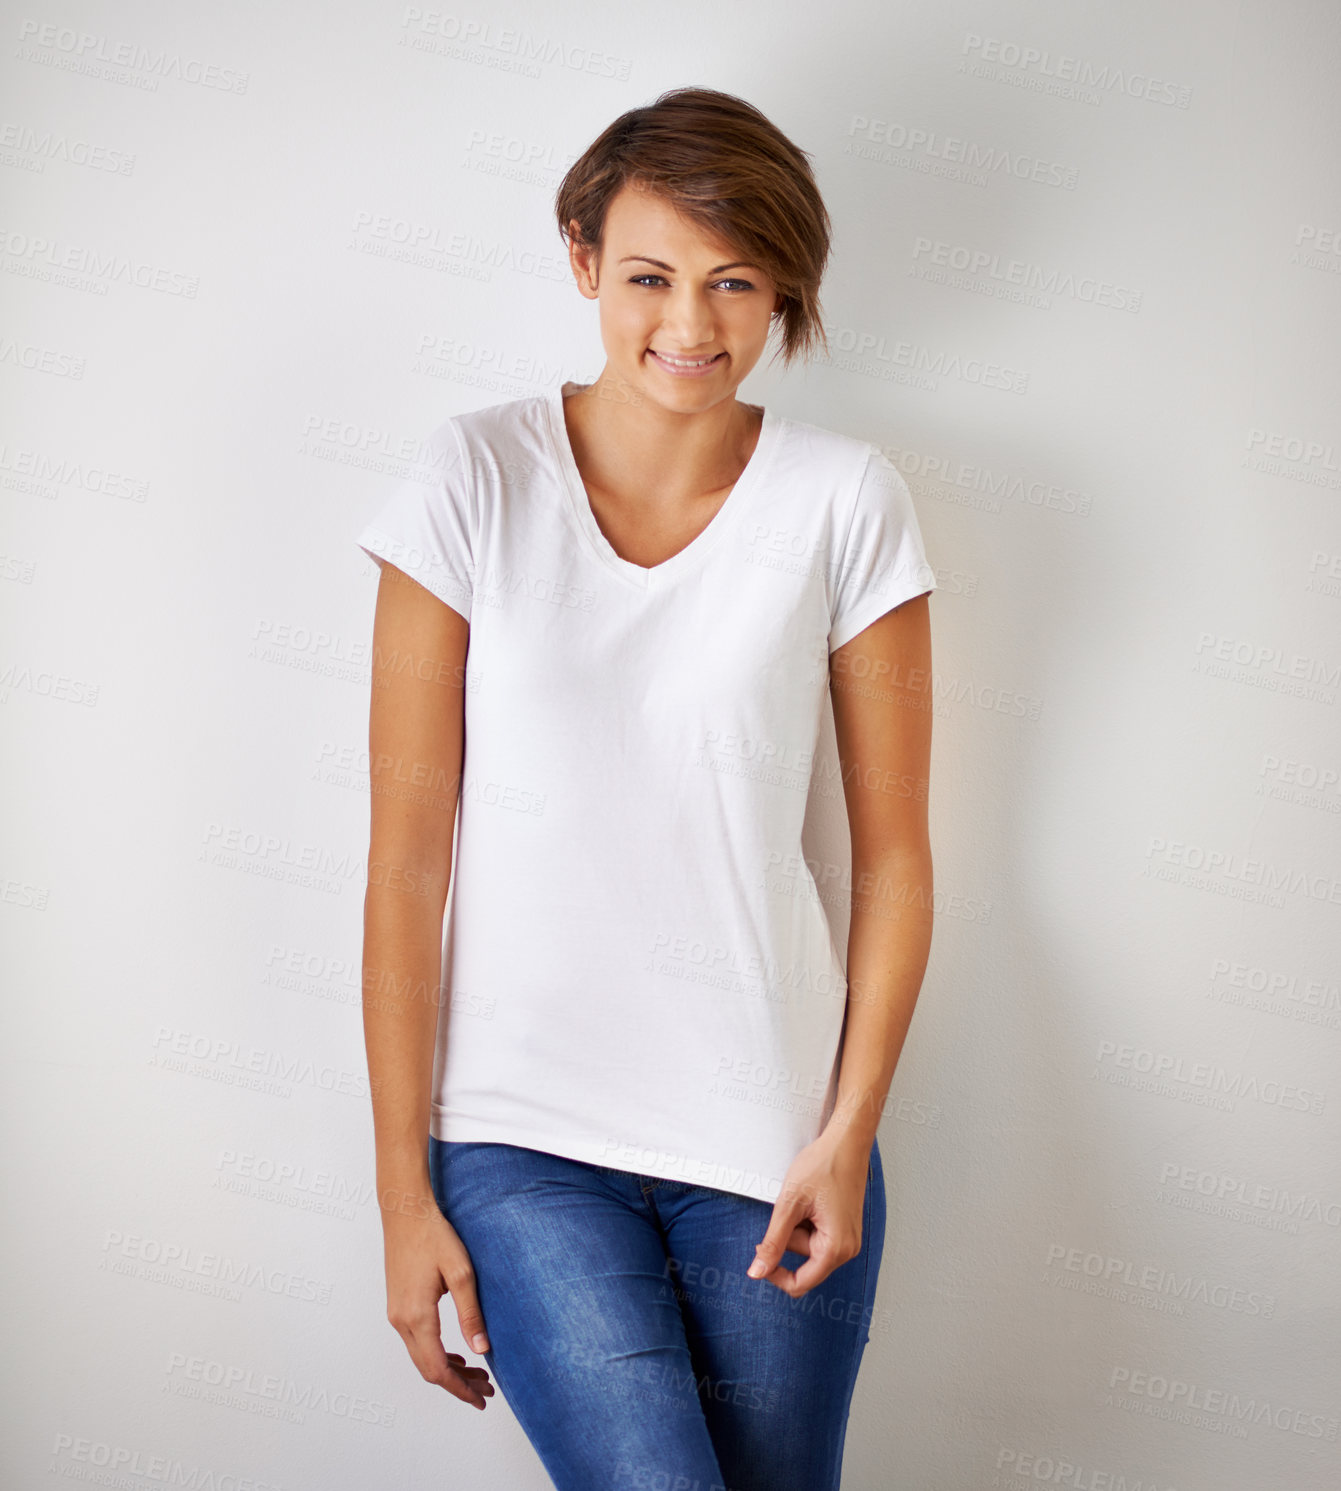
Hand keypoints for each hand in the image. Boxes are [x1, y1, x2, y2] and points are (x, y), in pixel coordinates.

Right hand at [382, 1191, 496, 1410]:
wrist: (405, 1213)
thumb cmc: (434, 1236)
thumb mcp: (461, 1272)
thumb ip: (471, 1313)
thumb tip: (481, 1350)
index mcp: (417, 1316)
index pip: (438, 1369)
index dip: (460, 1389)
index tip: (481, 1399)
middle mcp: (401, 1321)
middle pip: (428, 1369)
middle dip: (457, 1384)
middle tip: (486, 1390)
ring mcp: (396, 1315)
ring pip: (421, 1357)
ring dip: (448, 1370)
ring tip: (476, 1373)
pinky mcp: (398, 1306)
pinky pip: (416, 1342)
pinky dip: (436, 1354)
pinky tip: (455, 1353)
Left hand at [746, 1131, 869, 1297]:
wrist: (846, 1141)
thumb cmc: (823, 1165)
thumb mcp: (790, 1204)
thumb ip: (773, 1242)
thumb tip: (757, 1272)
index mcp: (836, 1248)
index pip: (800, 1283)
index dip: (775, 1272)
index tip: (761, 1249)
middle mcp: (848, 1249)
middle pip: (804, 1262)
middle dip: (790, 1238)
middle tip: (791, 1207)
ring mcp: (848, 1239)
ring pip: (810, 1248)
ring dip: (799, 1228)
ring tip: (805, 1200)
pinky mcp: (845, 1228)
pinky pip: (819, 1236)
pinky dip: (808, 1222)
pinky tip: (813, 1201)